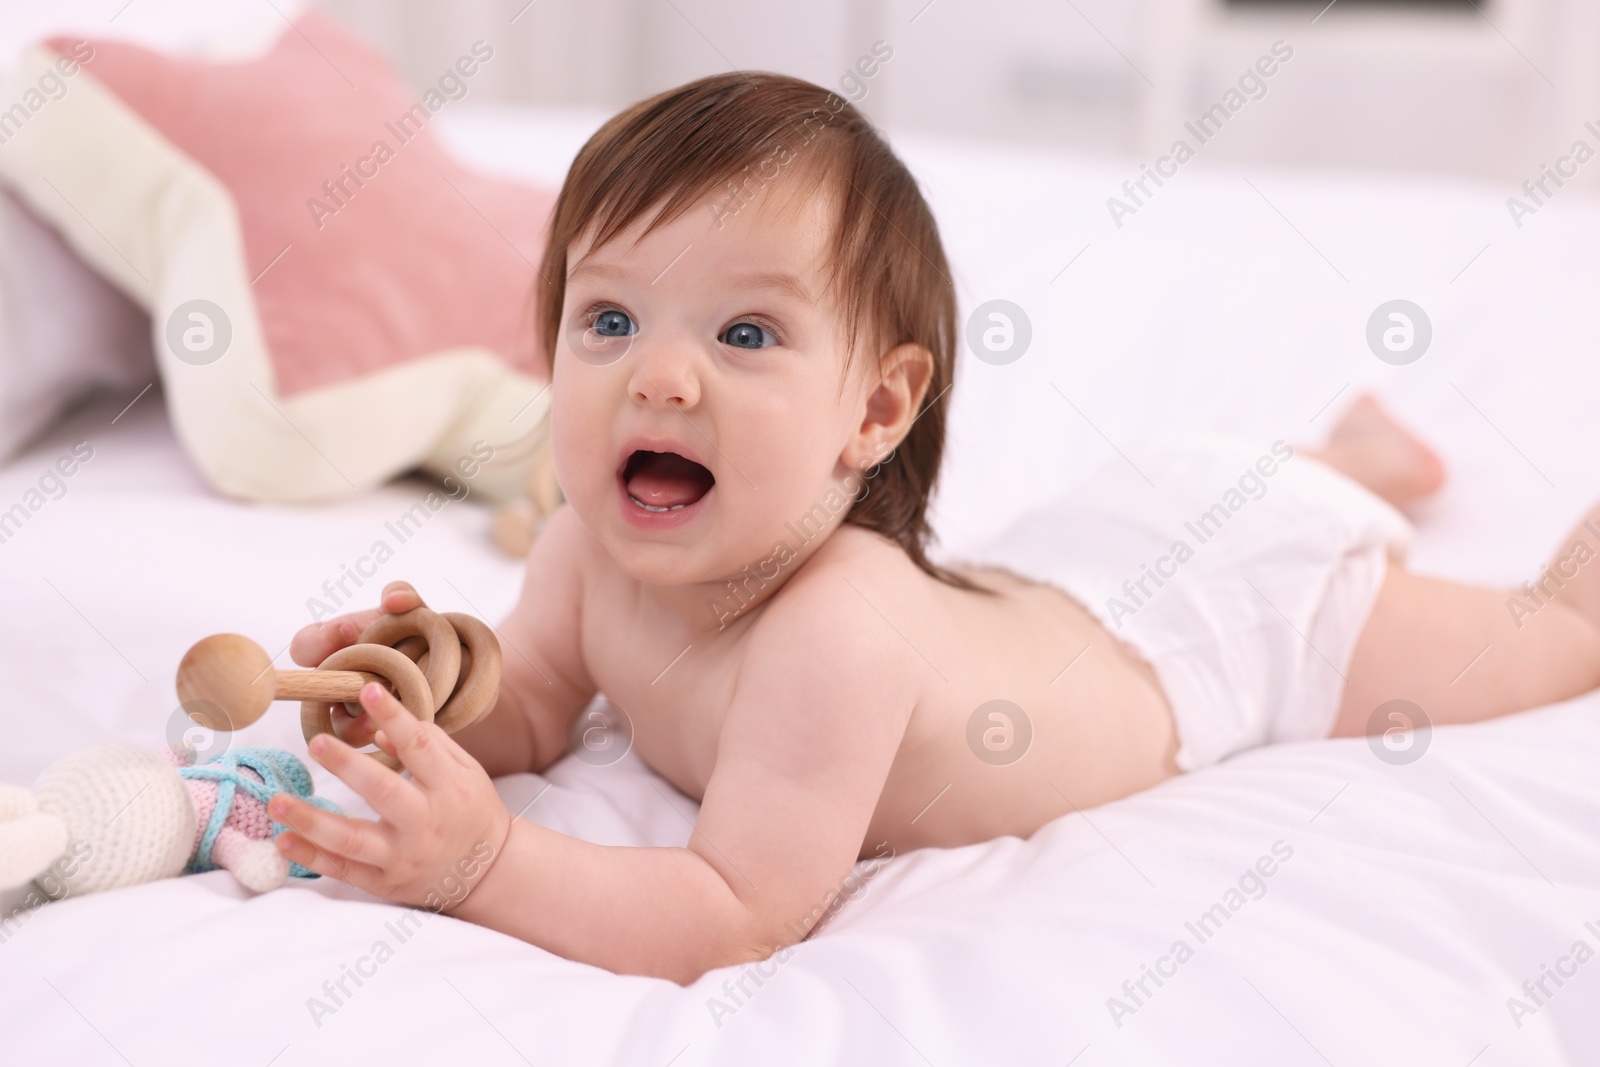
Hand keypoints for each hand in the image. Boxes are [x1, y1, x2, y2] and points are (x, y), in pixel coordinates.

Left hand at [269, 681, 511, 912]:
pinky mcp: (384, 882)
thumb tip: (378, 730)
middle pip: (383, 791)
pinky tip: (284, 841)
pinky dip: (311, 858)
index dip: (394, 716)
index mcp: (449, 787)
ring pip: (352, 839)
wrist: (487, 872)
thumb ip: (429, 745)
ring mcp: (402, 856)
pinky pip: (343, 871)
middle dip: (347, 765)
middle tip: (316, 742)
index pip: (420, 746)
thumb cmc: (473, 810)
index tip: (368, 690)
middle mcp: (425, 821)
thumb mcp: (466, 771)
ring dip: (311, 820)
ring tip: (277, 802)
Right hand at [289, 581, 426, 749]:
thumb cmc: (424, 638)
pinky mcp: (384, 738)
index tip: (346, 632)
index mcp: (341, 648)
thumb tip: (393, 600)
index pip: (306, 646)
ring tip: (379, 717)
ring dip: (358, 725)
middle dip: (337, 691)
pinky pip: (375, 745)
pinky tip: (403, 729)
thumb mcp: (415, 612)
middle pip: (319, 694)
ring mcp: (360, 713)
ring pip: (343, 728)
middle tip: (363, 684)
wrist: (462, 672)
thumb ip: (403, 596)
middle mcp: (343, 681)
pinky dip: (385, 738)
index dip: (316, 642)